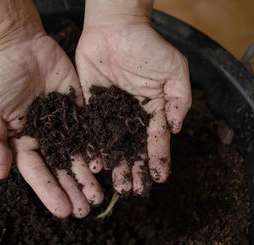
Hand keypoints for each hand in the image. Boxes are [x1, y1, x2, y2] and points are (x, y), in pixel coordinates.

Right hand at [0, 0, 102, 217]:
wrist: (21, 47)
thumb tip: (2, 174)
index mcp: (23, 143)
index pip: (38, 173)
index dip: (49, 192)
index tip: (63, 211)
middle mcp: (45, 139)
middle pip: (61, 169)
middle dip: (72, 190)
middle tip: (86, 210)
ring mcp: (63, 126)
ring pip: (78, 155)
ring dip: (87, 176)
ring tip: (99, 196)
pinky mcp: (79, 110)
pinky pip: (90, 132)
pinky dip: (97, 149)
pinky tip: (106, 164)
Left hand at [76, 0, 190, 194]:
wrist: (114, 28)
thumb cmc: (148, 46)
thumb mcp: (174, 70)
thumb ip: (179, 100)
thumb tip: (176, 129)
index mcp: (153, 110)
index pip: (156, 139)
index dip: (158, 159)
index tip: (158, 178)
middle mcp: (131, 116)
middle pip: (133, 148)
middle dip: (135, 169)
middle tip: (133, 190)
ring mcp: (110, 113)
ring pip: (113, 145)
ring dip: (115, 165)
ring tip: (116, 184)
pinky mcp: (91, 107)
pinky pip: (92, 131)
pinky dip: (93, 147)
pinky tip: (94, 163)